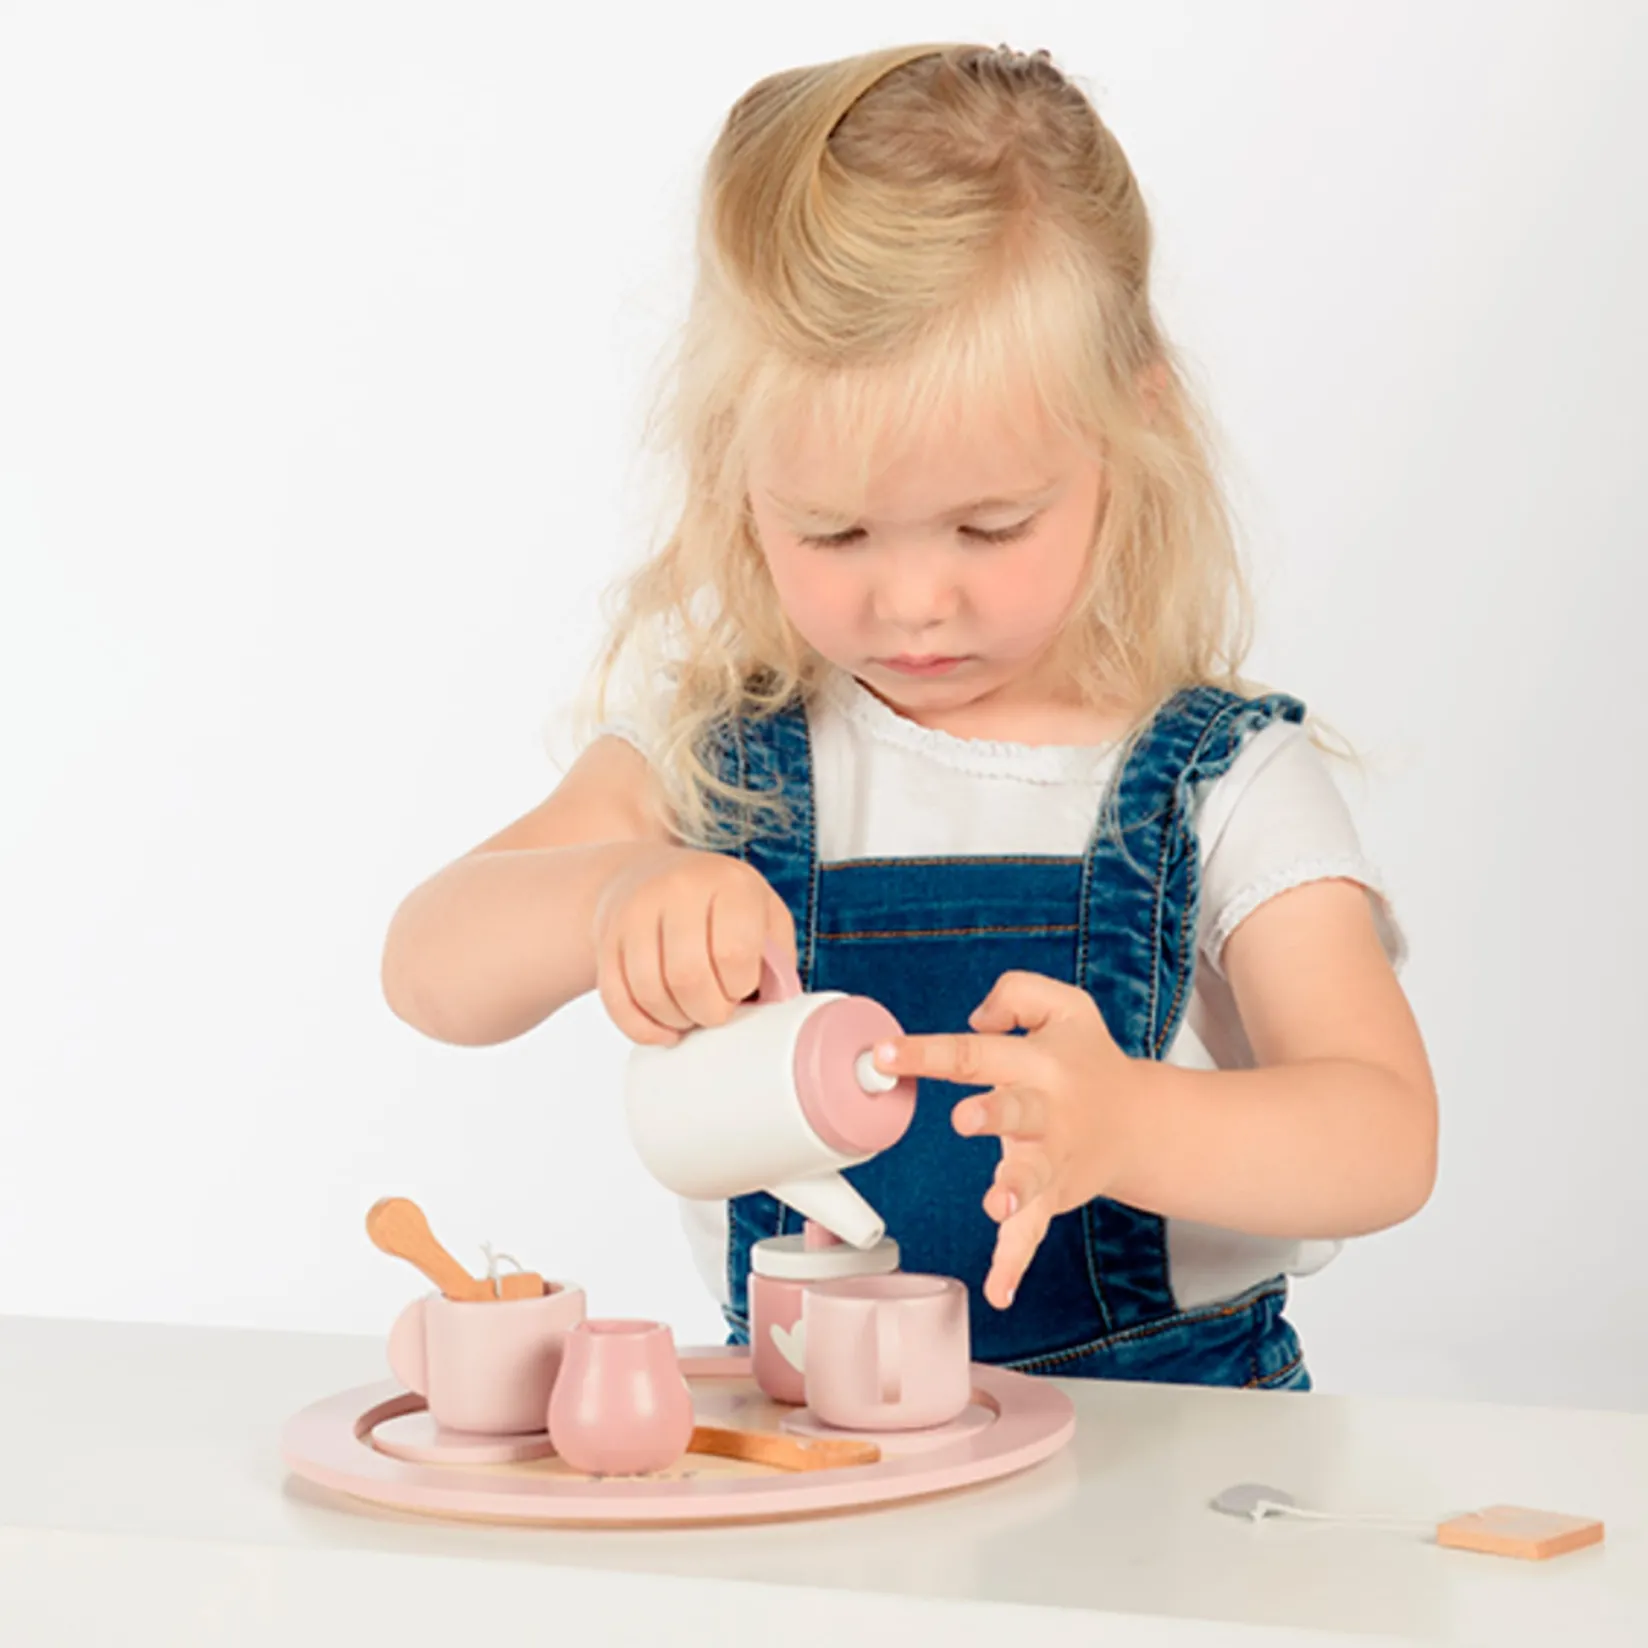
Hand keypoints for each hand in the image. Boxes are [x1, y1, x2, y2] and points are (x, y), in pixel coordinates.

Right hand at [591, 845, 796, 1045]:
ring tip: (691, 1015)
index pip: (734, 952)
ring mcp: (636, 911)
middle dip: (708, 1013)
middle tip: (716, 1011)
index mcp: (729, 883)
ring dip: (675, 1021)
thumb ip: (778, 961)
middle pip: (688, 977)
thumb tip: (775, 1010)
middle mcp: (678, 889)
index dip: (739, 987)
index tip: (741, 989)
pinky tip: (663, 1029)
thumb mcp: (763, 916)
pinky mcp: (607, 938)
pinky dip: (642, 1028)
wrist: (647, 875)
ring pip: (650, 992)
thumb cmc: (720, 907)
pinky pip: (617, 1000)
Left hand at [871, 971, 1148, 1309]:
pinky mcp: (1055, 1195)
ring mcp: (1053, 1157)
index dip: (927, 1052)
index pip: (974, 1052)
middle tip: (965, 1118)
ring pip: (1034, 1174)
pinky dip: (1017, 1260)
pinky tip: (998, 1289)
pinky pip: (1034, 1232)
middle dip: (994, 1114)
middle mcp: (1047, 1108)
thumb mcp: (1064, 1005)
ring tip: (1000, 1205)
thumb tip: (973, 1018)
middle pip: (1017, 1109)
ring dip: (1017, 1189)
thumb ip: (1016, 994)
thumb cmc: (1087, 1059)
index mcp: (1037, 1060)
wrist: (1141, 1122)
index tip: (883, 1055)